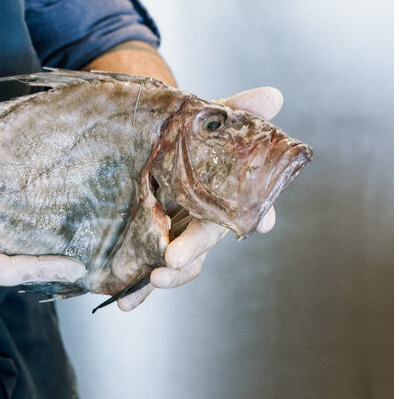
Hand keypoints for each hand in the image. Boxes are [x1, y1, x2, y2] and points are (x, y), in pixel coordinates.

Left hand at [115, 85, 284, 310]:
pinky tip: (125, 302)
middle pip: (207, 237)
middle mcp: (204, 218)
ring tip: (154, 279)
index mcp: (224, 192)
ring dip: (172, 277)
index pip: (247, 206)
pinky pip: (144, 270)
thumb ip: (237, 109)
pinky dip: (135, 290)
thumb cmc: (185, 131)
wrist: (142, 138)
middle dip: (194, 249)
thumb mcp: (207, 116)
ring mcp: (176, 234)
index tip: (262, 223)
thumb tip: (274, 95)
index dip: (259, 216)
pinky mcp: (147, 245)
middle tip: (176, 257)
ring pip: (183, 263)